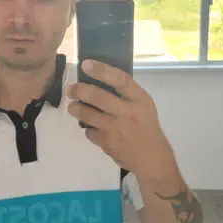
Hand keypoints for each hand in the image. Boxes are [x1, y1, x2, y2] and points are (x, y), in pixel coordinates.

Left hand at [67, 59, 180, 188]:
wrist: (152, 158)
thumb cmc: (146, 127)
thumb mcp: (143, 106)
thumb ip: (126, 95)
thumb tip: (98, 82)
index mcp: (140, 99)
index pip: (120, 79)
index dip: (101, 70)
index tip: (86, 64)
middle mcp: (128, 112)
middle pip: (98, 97)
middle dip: (80, 91)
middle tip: (70, 89)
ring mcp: (117, 129)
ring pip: (89, 115)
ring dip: (76, 109)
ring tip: (72, 107)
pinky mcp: (108, 143)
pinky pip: (90, 132)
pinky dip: (88, 129)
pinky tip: (91, 127)